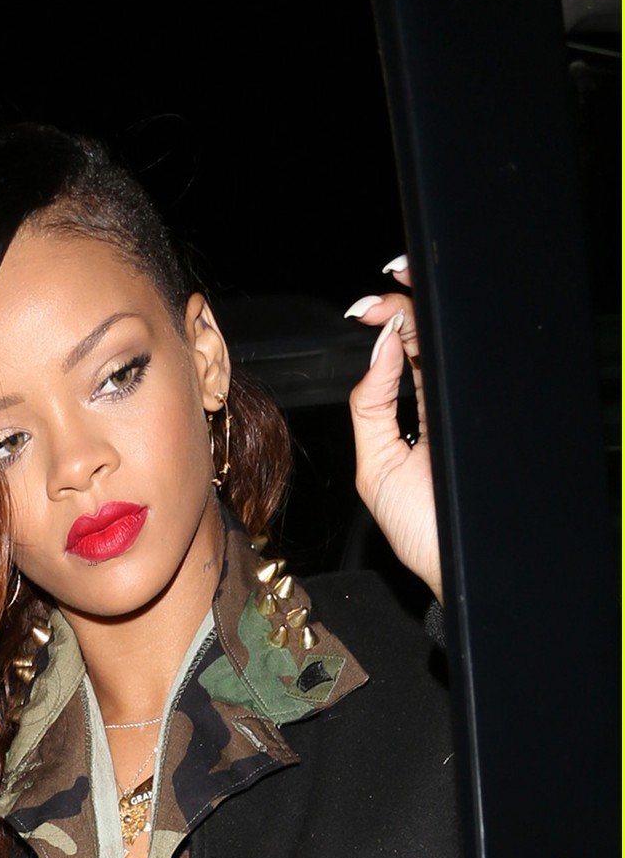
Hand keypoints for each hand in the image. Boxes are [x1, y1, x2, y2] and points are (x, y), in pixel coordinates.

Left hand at [345, 255, 442, 606]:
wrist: (459, 567)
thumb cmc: (420, 529)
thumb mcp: (375, 465)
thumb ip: (371, 407)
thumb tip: (378, 345)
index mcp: (420, 410)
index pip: (407, 349)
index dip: (391, 318)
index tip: (366, 306)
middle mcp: (450, 403)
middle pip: (431, 336)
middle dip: (407, 301)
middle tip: (384, 291)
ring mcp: (471, 409)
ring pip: (454, 346)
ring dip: (425, 314)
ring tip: (398, 304)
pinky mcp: (492, 419)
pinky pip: (475, 373)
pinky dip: (448, 350)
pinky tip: (421, 340)